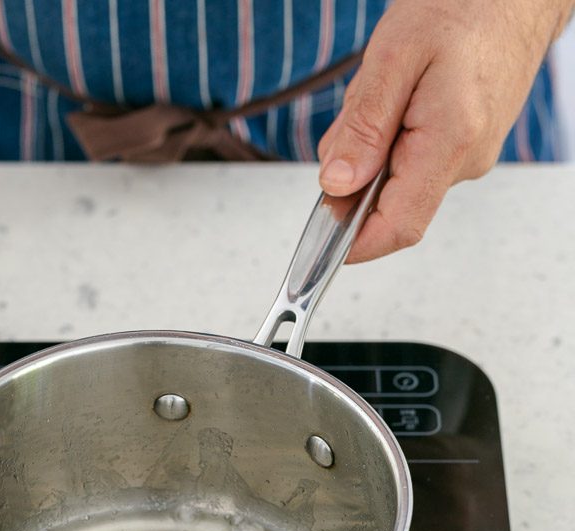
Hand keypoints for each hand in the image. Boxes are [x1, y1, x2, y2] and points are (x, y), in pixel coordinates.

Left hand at [318, 0, 572, 261]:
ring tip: (391, 87)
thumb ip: (363, 127)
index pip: (398, 226)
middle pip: (387, 201)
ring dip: (374, 143)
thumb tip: (336, 186)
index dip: (355, 245)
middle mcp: (465, 161)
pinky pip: (412, 159)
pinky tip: (405, 93)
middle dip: (355, 169)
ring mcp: (469, 157)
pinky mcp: (466, 148)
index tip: (322, 241)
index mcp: (449, 143)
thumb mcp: (394, 55)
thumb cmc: (465, 6)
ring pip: (396, 177)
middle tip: (359, 107)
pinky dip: (393, 133)